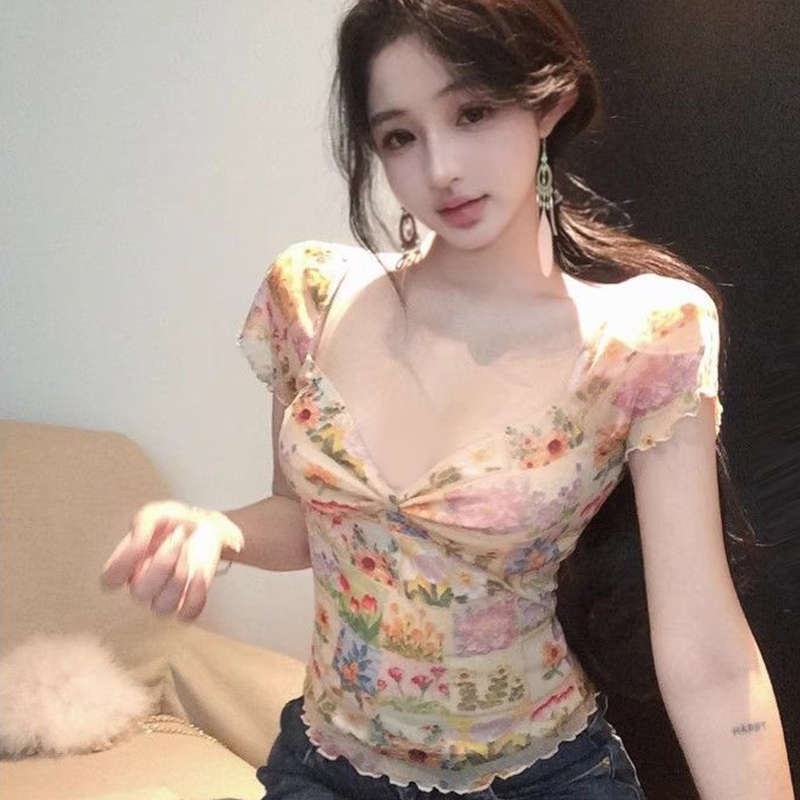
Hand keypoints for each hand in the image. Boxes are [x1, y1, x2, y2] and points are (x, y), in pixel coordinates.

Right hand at [99, 500, 243, 621]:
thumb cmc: (174, 522)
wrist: (205, 526)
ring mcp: (163, 597)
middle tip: (178, 538)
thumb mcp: (153, 514)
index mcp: (126, 565)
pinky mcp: (186, 602)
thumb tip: (137, 545)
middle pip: (140, 594)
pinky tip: (198, 573)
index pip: (109, 580)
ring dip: (180, 574)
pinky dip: (196, 594)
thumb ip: (141, 526)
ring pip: (163, 606)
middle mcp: (141, 585)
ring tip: (187, 550)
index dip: (124, 563)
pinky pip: (187, 614)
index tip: (145, 538)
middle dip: (164, 562)